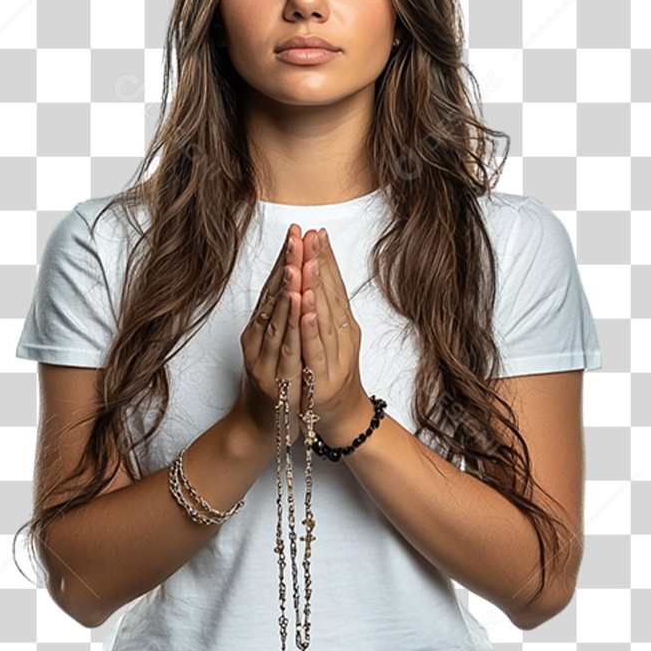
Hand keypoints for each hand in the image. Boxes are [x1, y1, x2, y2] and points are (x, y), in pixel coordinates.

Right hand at [232, 224, 305, 444]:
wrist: (262, 429)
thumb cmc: (273, 385)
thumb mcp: (273, 346)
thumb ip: (278, 317)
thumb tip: (290, 280)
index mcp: (258, 329)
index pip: (273, 287)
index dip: (283, 259)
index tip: (295, 232)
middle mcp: (257, 341)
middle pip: (273, 297)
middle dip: (286, 265)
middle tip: (296, 236)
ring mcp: (264, 360)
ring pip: (278, 319)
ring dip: (288, 289)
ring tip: (297, 262)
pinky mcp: (275, 380)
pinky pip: (286, 348)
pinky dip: (293, 325)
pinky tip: (300, 304)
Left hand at [298, 227, 370, 436]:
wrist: (340, 420)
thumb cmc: (331, 375)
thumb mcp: (332, 338)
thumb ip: (328, 310)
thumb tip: (318, 274)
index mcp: (344, 326)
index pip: (335, 286)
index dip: (326, 258)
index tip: (317, 231)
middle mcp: (343, 338)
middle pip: (329, 296)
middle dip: (319, 263)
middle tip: (311, 235)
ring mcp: (333, 358)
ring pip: (323, 319)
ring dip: (316, 289)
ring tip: (308, 262)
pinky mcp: (321, 380)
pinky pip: (315, 351)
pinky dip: (311, 329)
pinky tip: (306, 309)